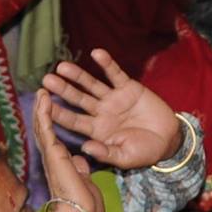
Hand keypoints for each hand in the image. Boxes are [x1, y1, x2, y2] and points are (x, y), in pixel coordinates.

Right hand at [35, 92, 102, 211]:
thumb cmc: (86, 205)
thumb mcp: (85, 181)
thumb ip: (80, 169)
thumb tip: (80, 160)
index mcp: (61, 163)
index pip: (53, 138)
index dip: (50, 122)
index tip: (50, 108)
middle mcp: (53, 157)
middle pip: (45, 129)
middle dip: (43, 110)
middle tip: (43, 93)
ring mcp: (51, 156)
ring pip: (42, 126)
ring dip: (41, 108)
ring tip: (42, 90)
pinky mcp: (53, 154)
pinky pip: (46, 129)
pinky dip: (44, 113)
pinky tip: (43, 99)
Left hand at [41, 49, 182, 168]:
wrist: (168, 140)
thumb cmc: (144, 152)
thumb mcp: (124, 157)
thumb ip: (105, 153)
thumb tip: (85, 147)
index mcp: (97, 130)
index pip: (73, 121)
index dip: (58, 113)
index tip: (43, 107)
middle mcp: (101, 113)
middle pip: (78, 100)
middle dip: (63, 90)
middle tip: (46, 80)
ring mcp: (114, 99)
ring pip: (92, 85)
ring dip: (77, 75)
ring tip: (62, 66)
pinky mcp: (129, 88)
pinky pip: (115, 74)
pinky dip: (106, 64)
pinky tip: (96, 53)